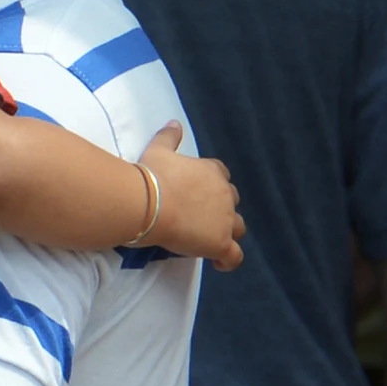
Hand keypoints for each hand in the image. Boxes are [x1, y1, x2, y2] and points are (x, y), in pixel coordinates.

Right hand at [138, 123, 244, 270]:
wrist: (149, 203)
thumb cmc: (151, 176)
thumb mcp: (158, 150)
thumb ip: (169, 137)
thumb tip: (174, 122)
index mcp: (212, 172)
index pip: (222, 176)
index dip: (212, 186)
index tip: (198, 193)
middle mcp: (225, 195)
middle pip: (232, 201)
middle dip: (220, 208)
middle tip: (198, 216)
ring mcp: (225, 220)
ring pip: (237, 227)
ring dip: (226, 232)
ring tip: (208, 239)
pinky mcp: (220, 243)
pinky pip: (234, 256)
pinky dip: (229, 260)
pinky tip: (218, 262)